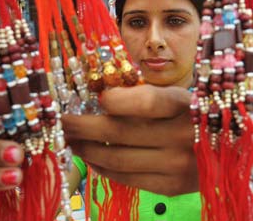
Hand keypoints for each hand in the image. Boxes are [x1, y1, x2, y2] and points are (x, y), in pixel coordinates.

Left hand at [62, 85, 197, 195]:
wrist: (220, 150)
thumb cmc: (189, 117)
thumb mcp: (174, 97)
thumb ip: (142, 97)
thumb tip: (98, 102)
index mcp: (182, 105)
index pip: (142, 102)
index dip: (113, 100)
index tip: (97, 98)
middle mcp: (181, 136)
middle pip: (117, 132)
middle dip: (80, 127)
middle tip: (62, 123)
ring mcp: (176, 165)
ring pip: (115, 159)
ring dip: (85, 150)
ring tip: (70, 142)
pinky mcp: (170, 187)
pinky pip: (125, 178)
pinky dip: (101, 168)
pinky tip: (91, 159)